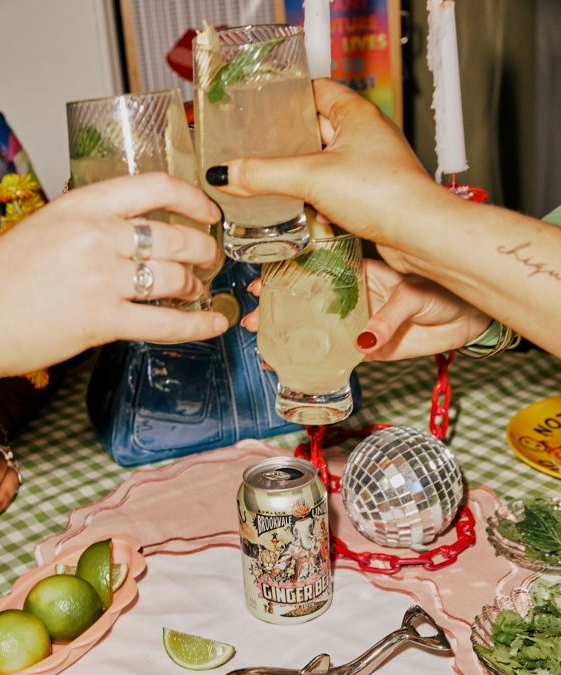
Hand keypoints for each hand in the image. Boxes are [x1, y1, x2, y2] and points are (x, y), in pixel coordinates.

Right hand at [0, 173, 228, 392]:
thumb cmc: (1, 276)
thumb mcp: (49, 228)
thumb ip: (93, 227)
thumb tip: (133, 235)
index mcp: (83, 206)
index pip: (155, 187)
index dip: (192, 199)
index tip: (207, 211)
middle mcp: (97, 237)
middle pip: (176, 238)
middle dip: (203, 250)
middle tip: (209, 258)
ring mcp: (102, 279)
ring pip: (175, 279)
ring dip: (194, 287)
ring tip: (195, 291)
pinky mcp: (103, 321)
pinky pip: (165, 323)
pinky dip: (198, 325)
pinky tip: (215, 322)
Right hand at [207, 79, 442, 249]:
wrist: (419, 234)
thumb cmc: (382, 192)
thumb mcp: (310, 179)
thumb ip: (264, 175)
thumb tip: (225, 174)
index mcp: (355, 113)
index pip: (316, 90)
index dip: (288, 97)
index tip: (261, 108)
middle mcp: (366, 135)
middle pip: (316, 130)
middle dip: (288, 143)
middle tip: (256, 151)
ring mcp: (371, 166)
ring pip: (326, 164)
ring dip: (302, 176)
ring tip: (272, 183)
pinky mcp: (373, 195)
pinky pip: (337, 191)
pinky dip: (318, 200)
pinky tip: (304, 212)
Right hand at [241, 259, 490, 360]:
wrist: (467, 319)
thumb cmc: (444, 291)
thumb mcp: (413, 297)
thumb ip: (387, 318)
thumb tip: (363, 341)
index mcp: (359, 270)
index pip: (314, 267)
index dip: (285, 272)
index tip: (260, 277)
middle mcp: (353, 295)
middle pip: (306, 300)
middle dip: (276, 307)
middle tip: (251, 316)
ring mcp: (358, 322)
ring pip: (315, 328)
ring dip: (289, 335)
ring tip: (262, 342)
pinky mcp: (368, 349)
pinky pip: (335, 356)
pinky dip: (313, 362)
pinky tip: (290, 365)